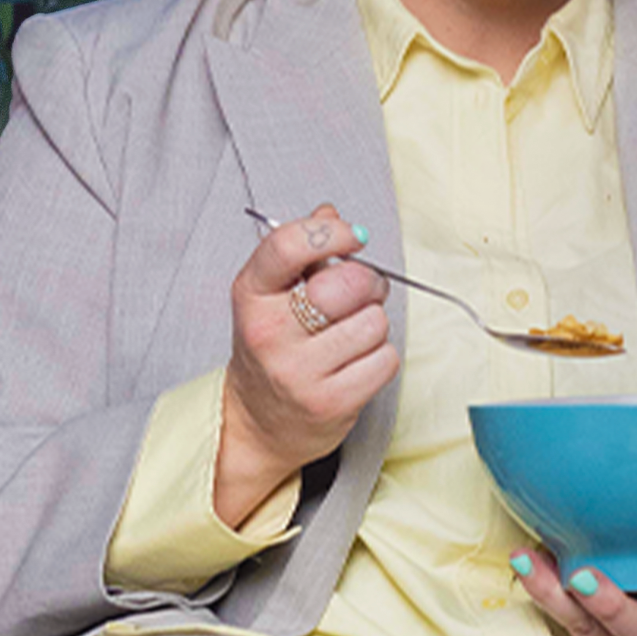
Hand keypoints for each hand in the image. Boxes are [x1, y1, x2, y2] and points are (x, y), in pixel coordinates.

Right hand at [217, 204, 396, 519]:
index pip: (288, 246)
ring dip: (374, 324)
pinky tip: (357, 363)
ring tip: (352, 334)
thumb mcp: (271, 295)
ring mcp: (298, 372)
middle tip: (363, 291)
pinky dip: (381, 357)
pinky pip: (385, 360)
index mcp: (251, 295)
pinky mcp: (330, 403)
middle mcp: (269, 333)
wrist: (258, 423)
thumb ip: (301, 252)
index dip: (331, 232)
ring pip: (373, 322)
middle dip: (368, 282)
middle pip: (346, 284)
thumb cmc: (274, 348)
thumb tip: (330, 212)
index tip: (352, 236)